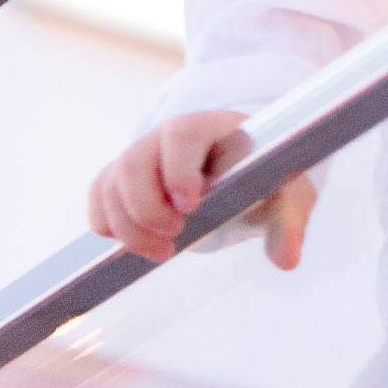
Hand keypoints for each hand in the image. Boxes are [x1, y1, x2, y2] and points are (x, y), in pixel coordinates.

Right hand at [88, 111, 317, 269]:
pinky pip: (99, 193)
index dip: (179, 169)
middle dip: (148, 207)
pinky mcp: (125, 176)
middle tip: (175, 239)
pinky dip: (107, 222)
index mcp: (214, 126)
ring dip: (128, 224)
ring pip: (113, 181)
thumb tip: (287, 260)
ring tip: (161, 251)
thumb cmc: (265, 179)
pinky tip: (133, 244)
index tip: (191, 207)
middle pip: (136, 160)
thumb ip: (289, 223)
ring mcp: (144, 153)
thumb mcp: (287, 195)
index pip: (183, 134)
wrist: (243, 175)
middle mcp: (170, 134)